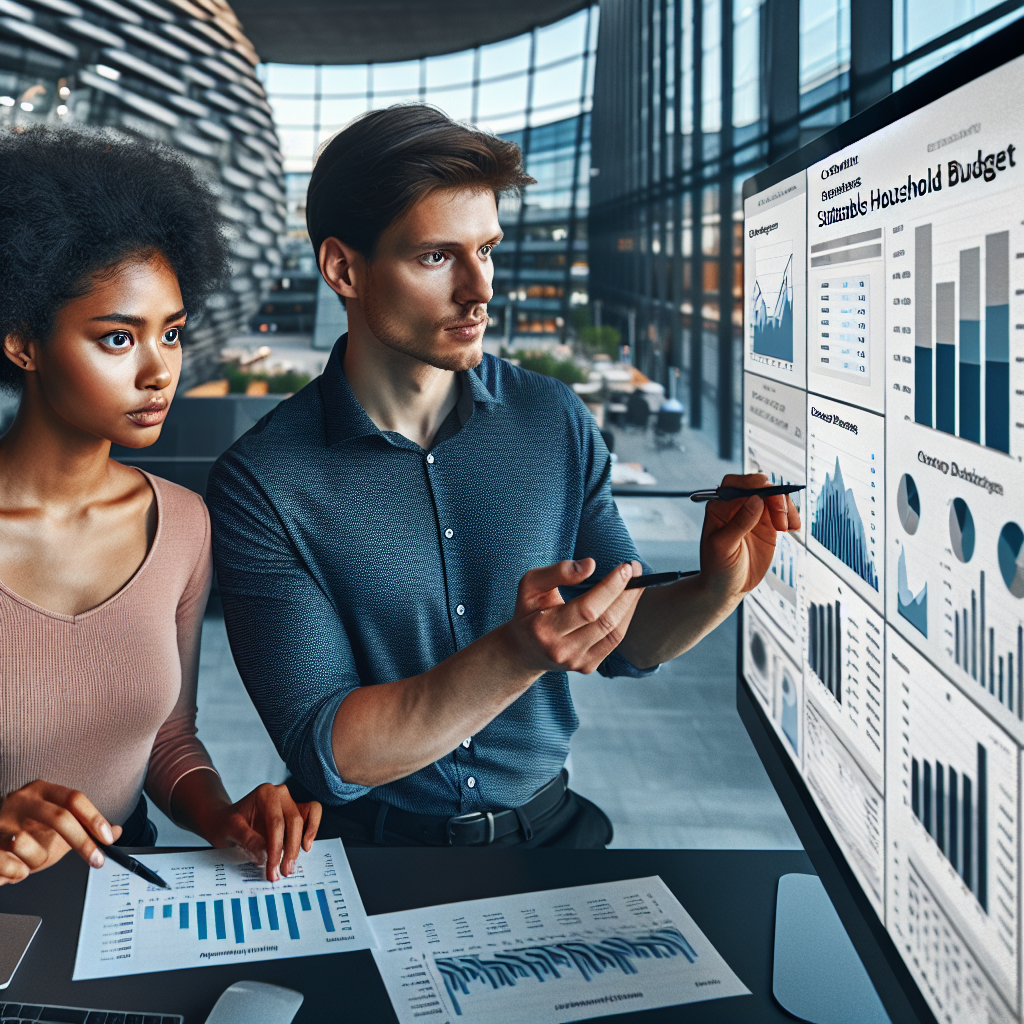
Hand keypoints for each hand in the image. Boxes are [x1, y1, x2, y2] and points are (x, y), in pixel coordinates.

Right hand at [0, 780, 121, 884]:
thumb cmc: (26, 829)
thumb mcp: (58, 825)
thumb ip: (87, 827)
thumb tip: (118, 831)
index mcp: (43, 790)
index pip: (74, 799)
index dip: (95, 819)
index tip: (108, 838)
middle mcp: (22, 801)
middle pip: (60, 818)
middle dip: (82, 843)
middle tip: (96, 860)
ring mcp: (1, 820)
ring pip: (30, 844)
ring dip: (37, 861)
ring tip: (31, 861)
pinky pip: (9, 864)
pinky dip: (17, 872)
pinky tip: (17, 869)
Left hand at [197, 783, 320, 882]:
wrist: (224, 820)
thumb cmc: (226, 823)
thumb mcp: (230, 830)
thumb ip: (248, 839)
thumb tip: (266, 854)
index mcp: (265, 794)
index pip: (276, 823)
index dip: (277, 847)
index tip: (273, 867)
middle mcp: (281, 794)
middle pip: (294, 821)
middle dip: (290, 849)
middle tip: (284, 871)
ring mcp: (289, 801)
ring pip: (306, 818)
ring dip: (301, 842)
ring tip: (291, 864)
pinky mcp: (295, 810)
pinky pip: (312, 814)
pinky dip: (312, 829)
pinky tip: (305, 846)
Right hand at [502, 558, 643, 674]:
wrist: (523, 651)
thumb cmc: (528, 611)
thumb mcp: (530, 585)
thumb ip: (558, 572)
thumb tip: (591, 565)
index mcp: (544, 629)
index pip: (586, 609)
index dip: (610, 588)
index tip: (626, 567)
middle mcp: (562, 650)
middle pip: (605, 622)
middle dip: (627, 593)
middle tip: (637, 569)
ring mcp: (577, 662)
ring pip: (615, 632)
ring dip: (630, 605)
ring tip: (638, 581)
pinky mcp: (588, 666)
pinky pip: (614, 640)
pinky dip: (625, 618)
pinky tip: (628, 600)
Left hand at [699, 472, 800, 600]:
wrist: (727, 588)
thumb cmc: (717, 568)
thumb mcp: (723, 547)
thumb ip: (739, 523)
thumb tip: (756, 500)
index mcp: (719, 509)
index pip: (734, 485)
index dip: (749, 481)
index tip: (765, 485)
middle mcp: (737, 508)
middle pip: (759, 488)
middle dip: (774, 497)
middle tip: (780, 518)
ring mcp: (754, 516)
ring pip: (774, 499)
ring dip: (786, 507)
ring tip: (786, 527)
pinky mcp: (768, 526)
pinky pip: (783, 513)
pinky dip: (792, 516)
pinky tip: (793, 528)